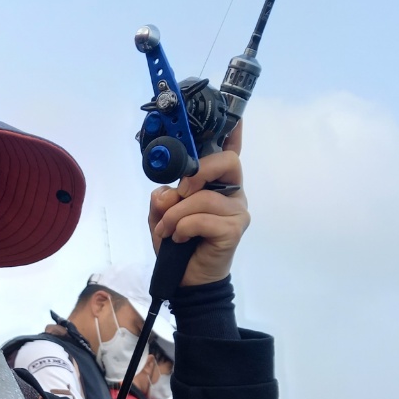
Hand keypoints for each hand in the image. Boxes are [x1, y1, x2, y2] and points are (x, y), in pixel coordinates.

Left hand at [147, 122, 248, 286]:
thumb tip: (167, 191)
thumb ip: (162, 198)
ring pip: (203, 197)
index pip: (231, 152)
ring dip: (176, 215)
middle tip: (180, 191)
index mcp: (218, 184)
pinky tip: (179, 239)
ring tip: (167, 231)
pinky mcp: (234, 230)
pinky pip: (203, 219)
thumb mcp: (161, 216)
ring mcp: (237, 211)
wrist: (187, 281)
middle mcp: (233, 193)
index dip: (234, 132)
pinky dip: (182, 228)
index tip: (234, 117)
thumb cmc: (178, 245)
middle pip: (227, 162)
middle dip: (198, 172)